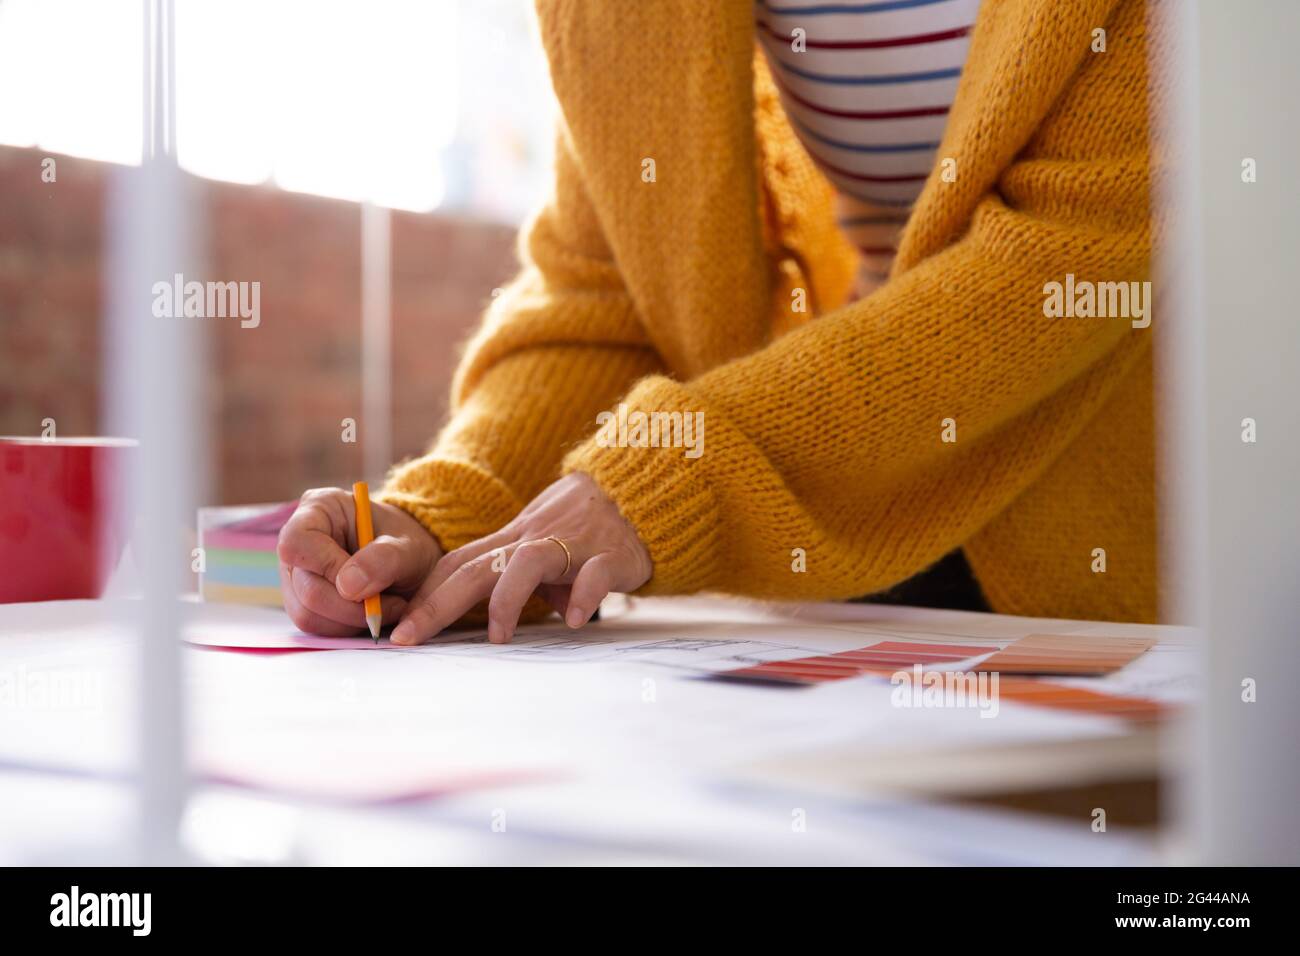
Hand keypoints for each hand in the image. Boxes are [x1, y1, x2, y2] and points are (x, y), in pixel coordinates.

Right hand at [276, 487, 442, 636]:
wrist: (411, 562)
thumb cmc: (407, 545)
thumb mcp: (408, 546)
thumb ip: (385, 559)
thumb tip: (347, 586)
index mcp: (319, 510)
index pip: (298, 542)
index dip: (328, 567)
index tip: (365, 582)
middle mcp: (298, 543)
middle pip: (306, 588)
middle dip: (352, 606)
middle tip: (393, 605)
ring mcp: (296, 576)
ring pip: (308, 614)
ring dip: (353, 620)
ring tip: (387, 608)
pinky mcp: (303, 604)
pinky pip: (317, 628)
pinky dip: (348, 628)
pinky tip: (373, 615)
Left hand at [391, 472, 651, 645]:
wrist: (635, 491)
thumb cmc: (582, 526)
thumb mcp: (539, 548)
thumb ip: (516, 580)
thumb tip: (498, 619)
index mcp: (511, 541)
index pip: (456, 564)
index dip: (423, 594)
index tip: (397, 627)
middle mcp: (532, 541)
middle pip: (474, 568)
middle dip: (436, 605)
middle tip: (406, 638)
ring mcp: (570, 546)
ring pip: (527, 563)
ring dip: (507, 600)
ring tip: (499, 638)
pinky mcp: (609, 555)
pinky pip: (593, 574)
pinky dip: (583, 596)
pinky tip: (574, 621)